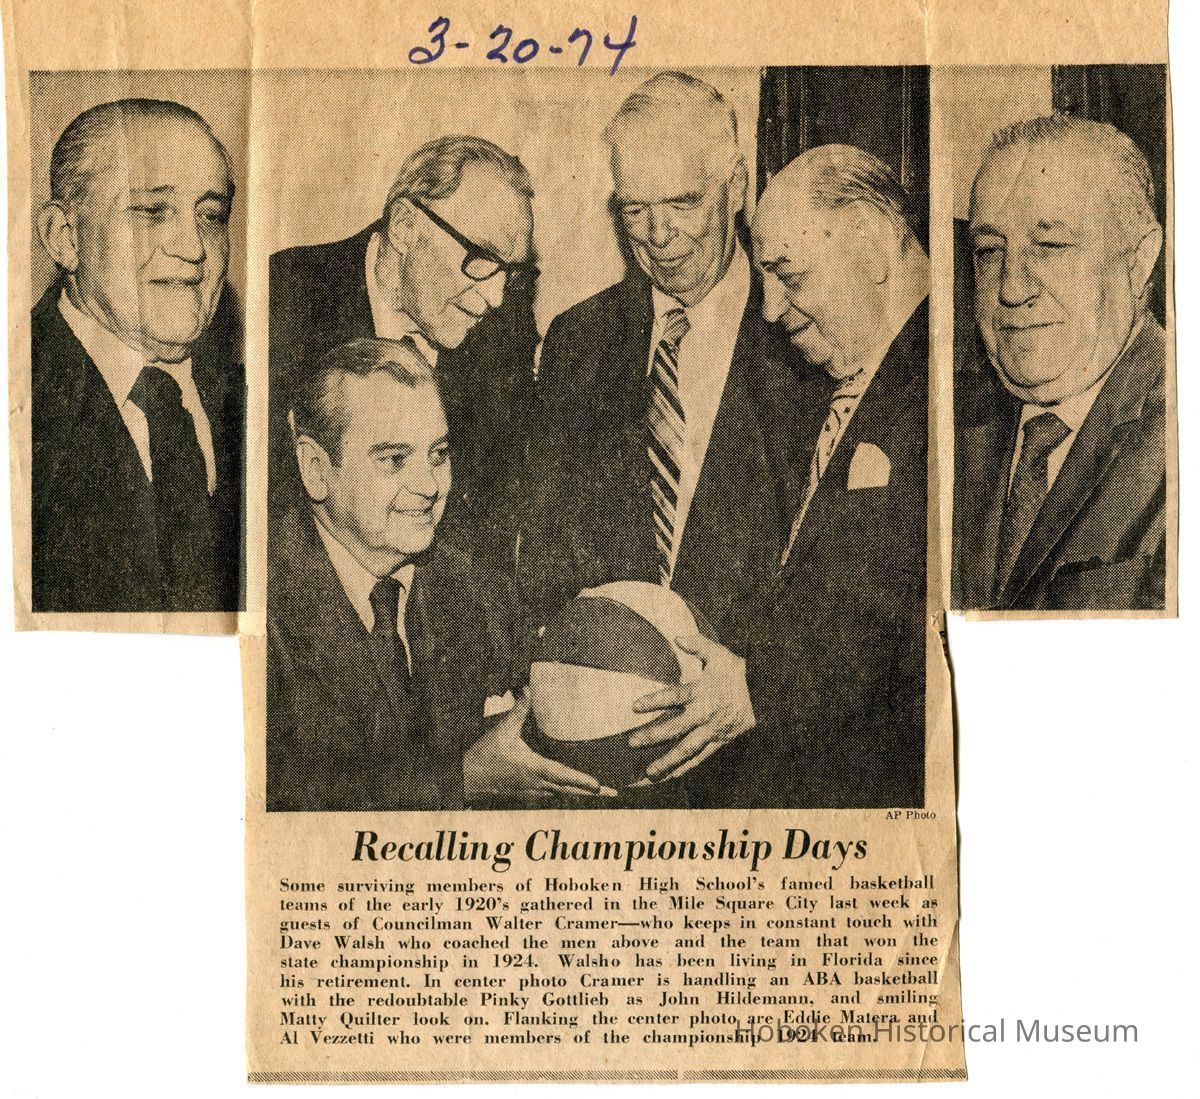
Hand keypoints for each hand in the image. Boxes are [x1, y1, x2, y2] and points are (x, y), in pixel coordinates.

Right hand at [464, 692, 617, 801]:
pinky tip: (569, 790)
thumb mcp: (502, 730)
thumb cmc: (484, 756)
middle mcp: (536, 784)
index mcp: (533, 768)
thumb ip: (519, 711)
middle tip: (614, 793)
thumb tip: (529, 689)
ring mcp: (532, 792)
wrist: (466, 779)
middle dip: (592, 792)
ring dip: (580, 794)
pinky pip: (551, 795)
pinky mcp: (526, 794)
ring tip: (598, 791)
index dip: (582, 781)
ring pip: (561, 794)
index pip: (563, 776)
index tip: (599, 784)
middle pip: (569, 791)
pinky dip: (564, 793)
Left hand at [629, 634, 755, 782]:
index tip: (634, 707)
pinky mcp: (719, 741)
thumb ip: (698, 644)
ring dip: (667, 760)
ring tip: (649, 771)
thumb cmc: (736, 672)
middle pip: (676, 727)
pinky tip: (671, 775)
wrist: (765, 693)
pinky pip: (701, 757)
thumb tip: (677, 637)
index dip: (655, 701)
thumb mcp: (719, 654)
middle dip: (653, 736)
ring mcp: (712, 730)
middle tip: (631, 742)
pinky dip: (686, 767)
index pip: (675, 696)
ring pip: (687, 748)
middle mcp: (706, 713)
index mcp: (703, 691)